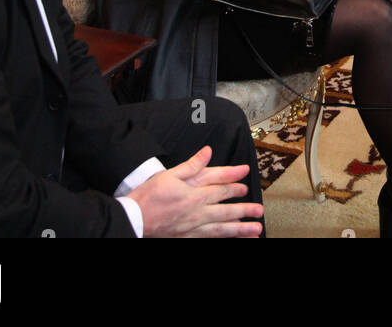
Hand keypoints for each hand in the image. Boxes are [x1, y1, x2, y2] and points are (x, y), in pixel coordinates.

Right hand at [129, 146, 262, 237]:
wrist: (132, 220)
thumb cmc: (147, 197)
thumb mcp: (168, 175)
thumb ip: (191, 165)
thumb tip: (207, 152)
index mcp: (193, 194)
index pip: (220, 186)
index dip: (235, 180)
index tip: (246, 176)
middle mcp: (196, 212)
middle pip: (226, 210)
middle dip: (245, 209)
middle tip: (259, 209)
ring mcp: (192, 227)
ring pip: (221, 228)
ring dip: (240, 229)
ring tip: (255, 229)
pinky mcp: (186, 238)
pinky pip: (209, 238)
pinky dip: (222, 238)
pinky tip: (232, 239)